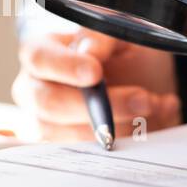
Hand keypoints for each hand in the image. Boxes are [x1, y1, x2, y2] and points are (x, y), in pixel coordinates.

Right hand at [12, 29, 181, 141]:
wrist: (141, 81)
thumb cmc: (120, 52)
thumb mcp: (118, 32)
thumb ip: (101, 36)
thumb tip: (88, 52)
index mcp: (42, 52)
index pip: (38, 58)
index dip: (65, 67)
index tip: (95, 73)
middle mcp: (35, 88)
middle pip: (48, 102)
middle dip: (96, 106)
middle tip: (140, 99)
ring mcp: (46, 122)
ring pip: (67, 134)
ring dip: (116, 126)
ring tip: (152, 107)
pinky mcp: (65, 147)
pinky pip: (85, 154)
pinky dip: (121, 140)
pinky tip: (145, 124)